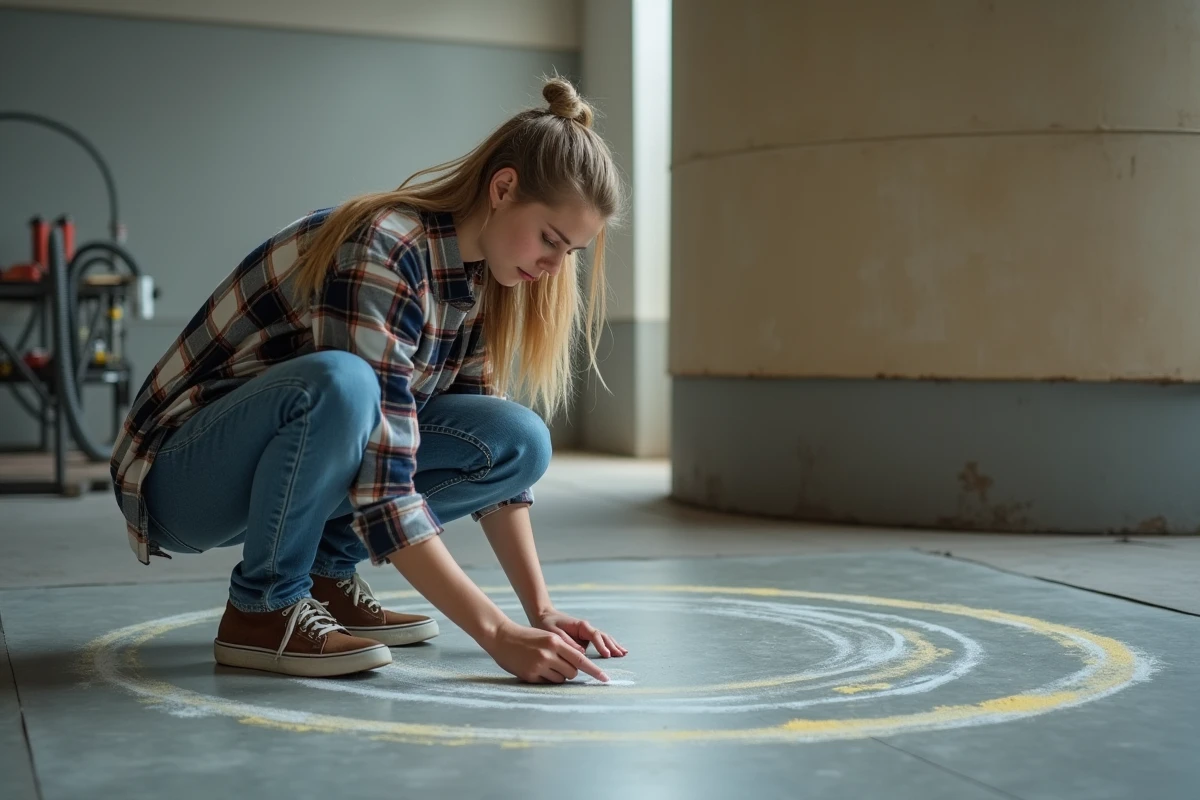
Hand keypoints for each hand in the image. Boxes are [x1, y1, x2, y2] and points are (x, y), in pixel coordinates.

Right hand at [483, 619, 609, 683]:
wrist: (502, 637)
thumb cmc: (527, 637)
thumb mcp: (548, 637)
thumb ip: (564, 647)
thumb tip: (580, 661)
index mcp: (556, 642)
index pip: (581, 660)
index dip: (594, 671)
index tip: (606, 679)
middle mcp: (549, 654)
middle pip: (573, 672)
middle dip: (571, 671)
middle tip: (560, 664)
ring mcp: (539, 665)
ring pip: (561, 679)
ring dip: (558, 675)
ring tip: (545, 665)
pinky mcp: (530, 675)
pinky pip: (547, 682)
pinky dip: (546, 678)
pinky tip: (536, 669)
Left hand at [535, 610, 627, 658]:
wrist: (545, 616)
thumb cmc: (548, 624)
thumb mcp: (554, 633)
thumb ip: (567, 641)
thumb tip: (581, 652)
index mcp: (580, 626)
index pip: (594, 635)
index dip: (601, 645)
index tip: (607, 655)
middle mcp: (586, 629)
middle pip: (603, 636)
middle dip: (612, 645)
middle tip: (621, 655)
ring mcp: (587, 634)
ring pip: (604, 639)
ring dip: (613, 645)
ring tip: (624, 653)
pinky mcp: (585, 639)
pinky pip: (600, 642)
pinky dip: (609, 646)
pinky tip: (617, 651)